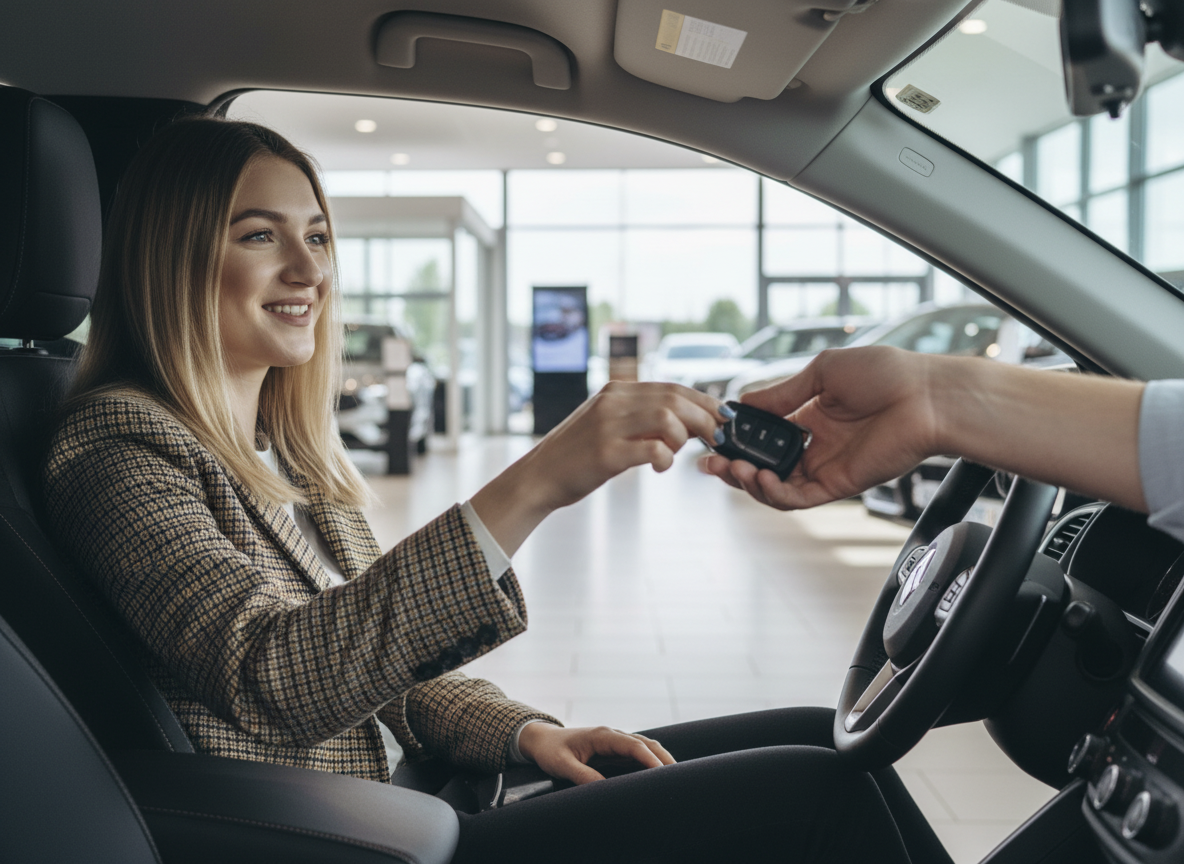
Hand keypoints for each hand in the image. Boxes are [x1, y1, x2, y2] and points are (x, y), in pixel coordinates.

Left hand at [516, 723, 674, 784]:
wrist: (542, 740)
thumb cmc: (551, 750)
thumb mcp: (562, 764)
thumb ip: (582, 775)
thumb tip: (603, 790)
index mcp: (603, 735)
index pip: (634, 746)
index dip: (650, 759)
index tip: (663, 774)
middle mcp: (613, 736)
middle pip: (646, 744)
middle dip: (664, 760)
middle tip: (680, 779)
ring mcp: (615, 742)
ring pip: (645, 748)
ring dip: (660, 761)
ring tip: (675, 779)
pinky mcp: (614, 751)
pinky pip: (637, 756)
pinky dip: (651, 764)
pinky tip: (658, 778)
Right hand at [531, 381, 726, 509]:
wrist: (539, 475)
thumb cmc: (578, 454)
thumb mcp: (607, 422)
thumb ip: (640, 417)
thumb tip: (687, 422)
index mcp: (616, 391)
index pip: (672, 387)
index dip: (703, 400)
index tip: (723, 415)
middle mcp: (612, 402)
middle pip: (674, 399)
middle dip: (704, 418)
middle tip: (715, 437)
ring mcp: (608, 426)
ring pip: (667, 418)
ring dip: (684, 437)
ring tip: (677, 452)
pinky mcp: (606, 453)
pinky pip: (651, 449)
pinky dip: (665, 458)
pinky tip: (659, 467)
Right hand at [700, 346, 942, 509]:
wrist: (927, 395)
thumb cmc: (886, 374)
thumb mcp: (821, 373)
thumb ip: (781, 394)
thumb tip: (743, 403)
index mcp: (811, 417)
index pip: (764, 437)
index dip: (739, 441)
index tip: (716, 437)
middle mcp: (816, 445)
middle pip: (764, 467)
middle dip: (732, 467)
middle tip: (710, 463)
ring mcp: (825, 467)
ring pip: (775, 487)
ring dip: (748, 482)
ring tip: (734, 469)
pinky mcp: (839, 485)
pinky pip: (798, 498)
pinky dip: (774, 494)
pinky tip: (762, 479)